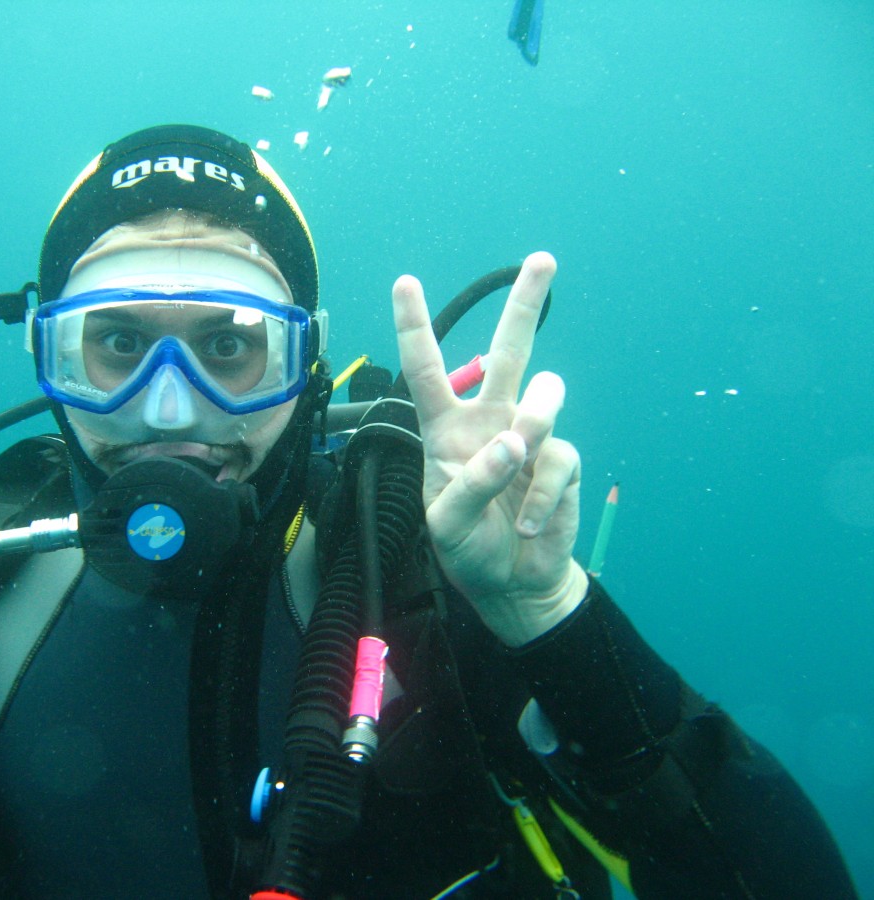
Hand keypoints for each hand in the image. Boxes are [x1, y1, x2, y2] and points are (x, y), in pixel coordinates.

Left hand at [392, 253, 586, 646]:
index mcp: (446, 427)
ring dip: (534, 420)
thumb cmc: (468, 547)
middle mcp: (489, 420)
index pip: (427, 368)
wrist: (513, 582)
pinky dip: (541, 495)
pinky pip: (559, 457)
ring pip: (545, 393)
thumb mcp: (445, 524)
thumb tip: (512, 442)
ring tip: (518, 456)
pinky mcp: (563, 461)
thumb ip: (470, 483)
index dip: (415, 325)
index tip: (405, 281)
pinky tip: (527, 522)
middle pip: (508, 351)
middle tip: (543, 260)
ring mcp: (530, 437)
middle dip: (525, 303)